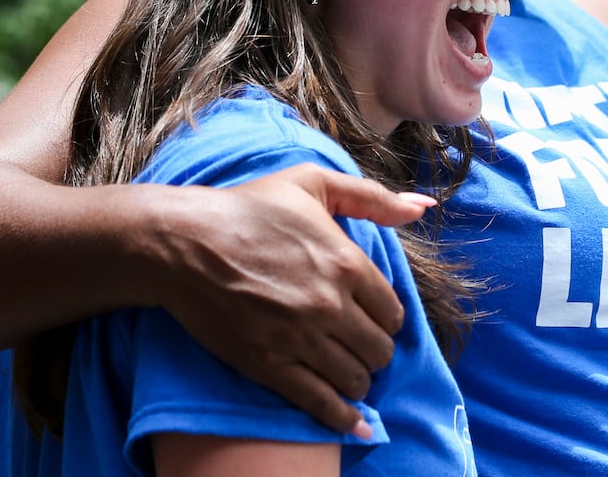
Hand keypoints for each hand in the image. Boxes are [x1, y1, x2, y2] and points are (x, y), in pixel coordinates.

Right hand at [154, 164, 433, 437]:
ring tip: (346, 369)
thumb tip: (421, 208)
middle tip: (356, 342)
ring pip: (356, 379)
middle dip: (373, 348)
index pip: (393, 312)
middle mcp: (330, 305)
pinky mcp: (270, 365)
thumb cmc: (248, 207)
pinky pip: (321, 403)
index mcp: (347, 262)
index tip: (370, 316)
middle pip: (380, 350)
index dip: (385, 317)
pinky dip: (343, 418)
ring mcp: (300, 339)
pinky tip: (356, 423)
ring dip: (357, 378)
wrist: (185, 243)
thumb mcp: (312, 183)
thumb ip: (372, 198)